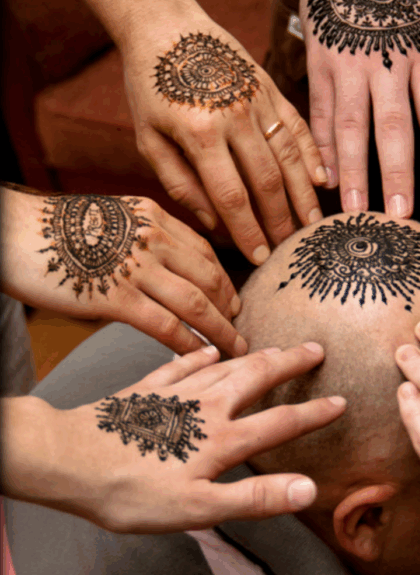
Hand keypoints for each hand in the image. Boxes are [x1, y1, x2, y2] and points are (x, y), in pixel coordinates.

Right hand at [0, 185, 243, 355]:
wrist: (11, 231)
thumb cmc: (55, 229)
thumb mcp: (112, 217)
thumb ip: (144, 235)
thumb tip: (167, 260)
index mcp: (154, 216)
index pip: (204, 251)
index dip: (224, 279)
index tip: (234, 299)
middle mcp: (154, 238)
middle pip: (209, 277)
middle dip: (230, 306)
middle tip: (242, 327)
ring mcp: (137, 268)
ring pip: (196, 303)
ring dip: (220, 330)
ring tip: (235, 348)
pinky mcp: (115, 297)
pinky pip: (165, 324)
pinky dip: (188, 343)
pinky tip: (200, 357)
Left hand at [1, 343, 345, 532]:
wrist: (69, 460)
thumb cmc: (133, 491)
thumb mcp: (197, 509)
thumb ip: (255, 497)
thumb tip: (308, 489)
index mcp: (221, 437)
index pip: (280, 421)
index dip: (313, 413)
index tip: (341, 400)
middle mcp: (206, 406)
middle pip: (257, 377)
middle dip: (290, 362)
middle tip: (315, 347)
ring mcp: (176, 392)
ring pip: (226, 366)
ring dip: (255, 355)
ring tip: (273, 348)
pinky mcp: (148, 388)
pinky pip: (182, 365)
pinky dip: (200, 356)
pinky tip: (207, 352)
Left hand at [121, 0, 326, 264]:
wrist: (165, 23)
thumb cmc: (149, 85)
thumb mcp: (148, 137)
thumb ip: (179, 182)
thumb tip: (213, 222)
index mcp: (199, 134)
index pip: (231, 195)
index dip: (248, 231)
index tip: (259, 257)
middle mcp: (235, 117)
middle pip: (267, 181)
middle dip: (280, 220)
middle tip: (290, 248)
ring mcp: (258, 100)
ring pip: (289, 156)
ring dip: (304, 194)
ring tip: (313, 224)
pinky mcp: (270, 86)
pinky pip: (297, 126)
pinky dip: (313, 154)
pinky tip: (324, 179)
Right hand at [301, 0, 419, 216]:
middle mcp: (385, 63)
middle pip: (392, 126)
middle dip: (396, 173)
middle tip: (400, 217)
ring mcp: (347, 67)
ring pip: (350, 126)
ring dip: (352, 171)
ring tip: (355, 209)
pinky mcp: (318, 67)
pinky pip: (320, 113)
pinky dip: (322, 147)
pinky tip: (324, 180)